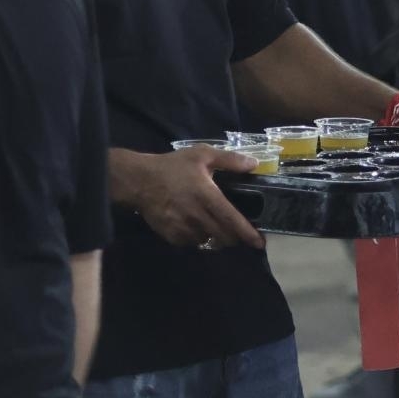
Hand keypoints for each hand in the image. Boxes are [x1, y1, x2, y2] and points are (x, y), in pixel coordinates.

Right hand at [129, 148, 265, 249]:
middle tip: (236, 231)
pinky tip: (195, 226)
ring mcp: (183, 228)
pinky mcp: (172, 236)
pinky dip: (198, 238)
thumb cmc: (173, 166)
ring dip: (215, 238)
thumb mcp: (201, 155)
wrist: (139, 180)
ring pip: (208, 242)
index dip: (247, 233)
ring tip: (214, 226)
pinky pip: (191, 243)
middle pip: (224, 237)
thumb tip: (254, 164)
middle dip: (234, 238)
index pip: (232, 220)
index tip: (259, 242)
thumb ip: (229, 160)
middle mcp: (197, 215)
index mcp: (207, 196)